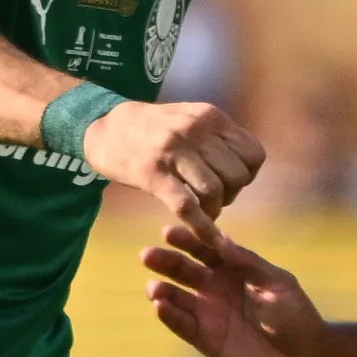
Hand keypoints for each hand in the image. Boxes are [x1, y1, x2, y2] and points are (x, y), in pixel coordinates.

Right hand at [82, 98, 262, 231]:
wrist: (102, 126)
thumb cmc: (150, 128)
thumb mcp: (188, 118)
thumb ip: (216, 136)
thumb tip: (245, 164)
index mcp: (210, 117)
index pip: (254, 155)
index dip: (247, 175)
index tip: (229, 181)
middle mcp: (196, 131)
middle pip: (237, 176)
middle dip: (231, 194)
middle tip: (213, 198)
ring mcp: (174, 151)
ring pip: (215, 191)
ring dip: (214, 209)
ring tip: (201, 209)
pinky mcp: (154, 174)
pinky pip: (188, 207)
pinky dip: (202, 228)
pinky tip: (208, 239)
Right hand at [143, 220, 324, 356]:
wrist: (303, 355)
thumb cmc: (294, 313)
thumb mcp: (275, 282)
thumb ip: (247, 262)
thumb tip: (221, 239)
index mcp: (232, 268)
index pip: (204, 249)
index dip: (187, 239)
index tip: (168, 231)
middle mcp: (214, 287)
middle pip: (183, 270)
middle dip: (165, 261)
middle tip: (147, 254)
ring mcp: (208, 313)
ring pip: (176, 298)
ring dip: (161, 291)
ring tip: (153, 287)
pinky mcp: (205, 338)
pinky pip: (182, 325)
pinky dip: (169, 315)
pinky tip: (159, 306)